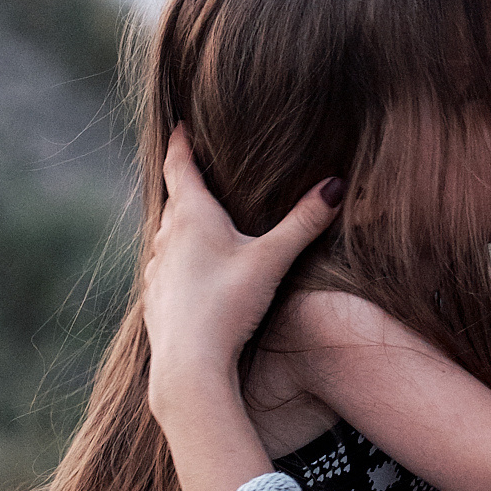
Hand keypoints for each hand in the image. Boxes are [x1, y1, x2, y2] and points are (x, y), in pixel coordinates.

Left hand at [140, 125, 343, 416]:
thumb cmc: (228, 305)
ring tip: (194, 220)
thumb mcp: (273, 260)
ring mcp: (156, 270)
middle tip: (194, 166)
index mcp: (192, 216)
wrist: (189, 366)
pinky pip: (163, 267)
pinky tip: (188, 274)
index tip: (180, 125)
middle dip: (184, 183)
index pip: (179, 165)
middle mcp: (166, 237)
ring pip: (165, 235)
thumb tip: (335, 186)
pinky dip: (175, 259)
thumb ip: (304, 222)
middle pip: (173, 199)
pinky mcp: (155, 299)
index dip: (180, 142)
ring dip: (178, 224)